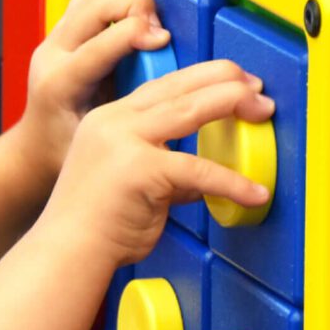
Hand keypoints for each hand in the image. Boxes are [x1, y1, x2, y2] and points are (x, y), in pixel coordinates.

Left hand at [9, 0, 169, 188]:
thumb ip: (133, 113)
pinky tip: (129, 25)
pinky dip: (117, 2)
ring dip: (126, 0)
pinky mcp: (64, 30)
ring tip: (145, 27)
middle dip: (137, 7)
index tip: (164, 42)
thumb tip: (173, 88)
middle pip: (97, 2)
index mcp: (60, 83)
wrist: (38, 146)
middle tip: (159, 34)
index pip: (101, 42)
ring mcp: (55, 38)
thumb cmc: (67, 149)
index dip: (139, 33)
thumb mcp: (104, 138)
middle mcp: (53, 53)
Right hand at [40, 59, 274, 266]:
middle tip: (257, 87)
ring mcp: (125, 141)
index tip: (233, 80)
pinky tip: (253, 192)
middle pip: (180, 85)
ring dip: (233, 103)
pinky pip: (199, 171)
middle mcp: (115, 121)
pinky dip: (232, 182)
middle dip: (226, 79)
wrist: (67, 251)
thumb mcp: (131, 184)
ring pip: (190, 107)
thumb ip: (165, 173)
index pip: (163, 85)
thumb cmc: (93, 226)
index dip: (203, 78)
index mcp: (109, 119)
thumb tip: (202, 179)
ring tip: (262, 110)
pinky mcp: (141, 169)